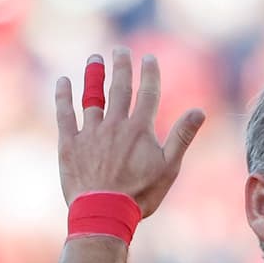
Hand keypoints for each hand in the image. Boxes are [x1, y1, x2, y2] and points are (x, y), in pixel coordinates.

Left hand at [55, 48, 205, 215]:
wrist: (105, 211)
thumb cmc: (141, 194)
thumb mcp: (169, 168)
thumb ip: (182, 137)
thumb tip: (199, 111)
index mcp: (140, 130)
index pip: (148, 94)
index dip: (150, 74)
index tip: (149, 58)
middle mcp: (115, 124)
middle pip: (119, 89)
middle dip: (121, 67)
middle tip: (120, 51)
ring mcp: (91, 132)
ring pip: (92, 97)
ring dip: (94, 76)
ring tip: (95, 59)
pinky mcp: (70, 143)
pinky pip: (65, 113)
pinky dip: (64, 96)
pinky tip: (64, 81)